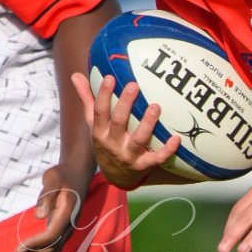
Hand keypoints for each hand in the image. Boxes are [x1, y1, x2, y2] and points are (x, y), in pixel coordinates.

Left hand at [5, 164, 87, 251]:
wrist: (77, 176)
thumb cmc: (62, 174)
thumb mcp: (53, 178)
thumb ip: (47, 196)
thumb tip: (39, 216)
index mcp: (67, 214)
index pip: (51, 236)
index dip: (34, 244)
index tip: (17, 249)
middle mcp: (68, 227)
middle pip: (50, 250)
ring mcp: (66, 232)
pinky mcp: (60, 234)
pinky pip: (50, 251)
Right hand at [70, 72, 182, 190]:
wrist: (115, 176)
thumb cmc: (105, 142)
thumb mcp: (93, 124)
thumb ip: (88, 100)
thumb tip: (75, 75)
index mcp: (100, 132)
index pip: (99, 112)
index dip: (103, 95)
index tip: (109, 77)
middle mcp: (113, 144)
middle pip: (119, 122)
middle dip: (125, 104)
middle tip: (133, 85)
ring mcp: (128, 155)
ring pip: (138, 139)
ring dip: (147, 123)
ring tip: (156, 106)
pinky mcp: (143, 165)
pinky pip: (156, 158)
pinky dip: (167, 150)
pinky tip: (176, 138)